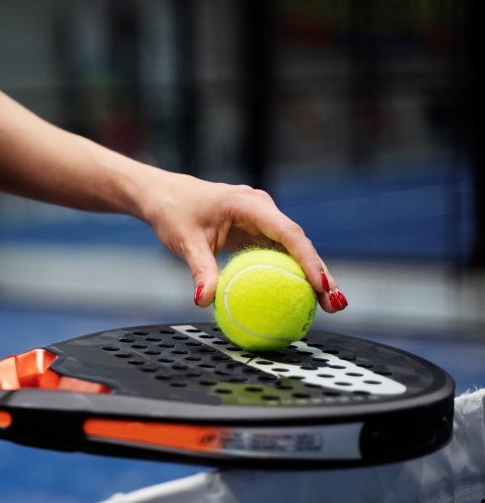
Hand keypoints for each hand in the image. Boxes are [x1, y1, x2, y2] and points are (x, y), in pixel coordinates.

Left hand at [139, 174, 345, 312]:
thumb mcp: (185, 242)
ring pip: (293, 248)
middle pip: (299, 243)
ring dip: (311, 275)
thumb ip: (200, 270)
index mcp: (249, 204)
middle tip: (336, 305)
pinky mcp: (256, 229)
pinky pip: (278, 253)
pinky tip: (300, 298)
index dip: (308, 260)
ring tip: (330, 307)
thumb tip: (204, 301)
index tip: (321, 285)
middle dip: (321, 273)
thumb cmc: (174, 212)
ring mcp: (262, 218)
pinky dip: (290, 273)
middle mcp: (262, 208)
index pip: (288, 233)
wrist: (165, 195)